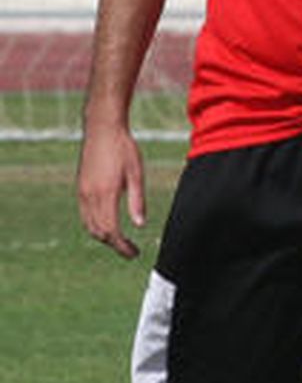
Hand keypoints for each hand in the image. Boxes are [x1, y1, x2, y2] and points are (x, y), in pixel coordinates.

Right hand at [77, 121, 145, 259]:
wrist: (102, 128)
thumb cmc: (124, 148)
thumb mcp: (136, 173)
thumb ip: (137, 201)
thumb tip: (140, 226)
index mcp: (105, 194)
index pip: (111, 231)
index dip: (122, 246)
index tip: (134, 254)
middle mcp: (89, 196)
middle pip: (98, 232)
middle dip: (114, 244)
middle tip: (131, 250)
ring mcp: (82, 192)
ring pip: (90, 225)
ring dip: (104, 236)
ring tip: (122, 240)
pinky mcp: (80, 188)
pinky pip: (85, 215)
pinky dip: (96, 225)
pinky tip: (109, 225)